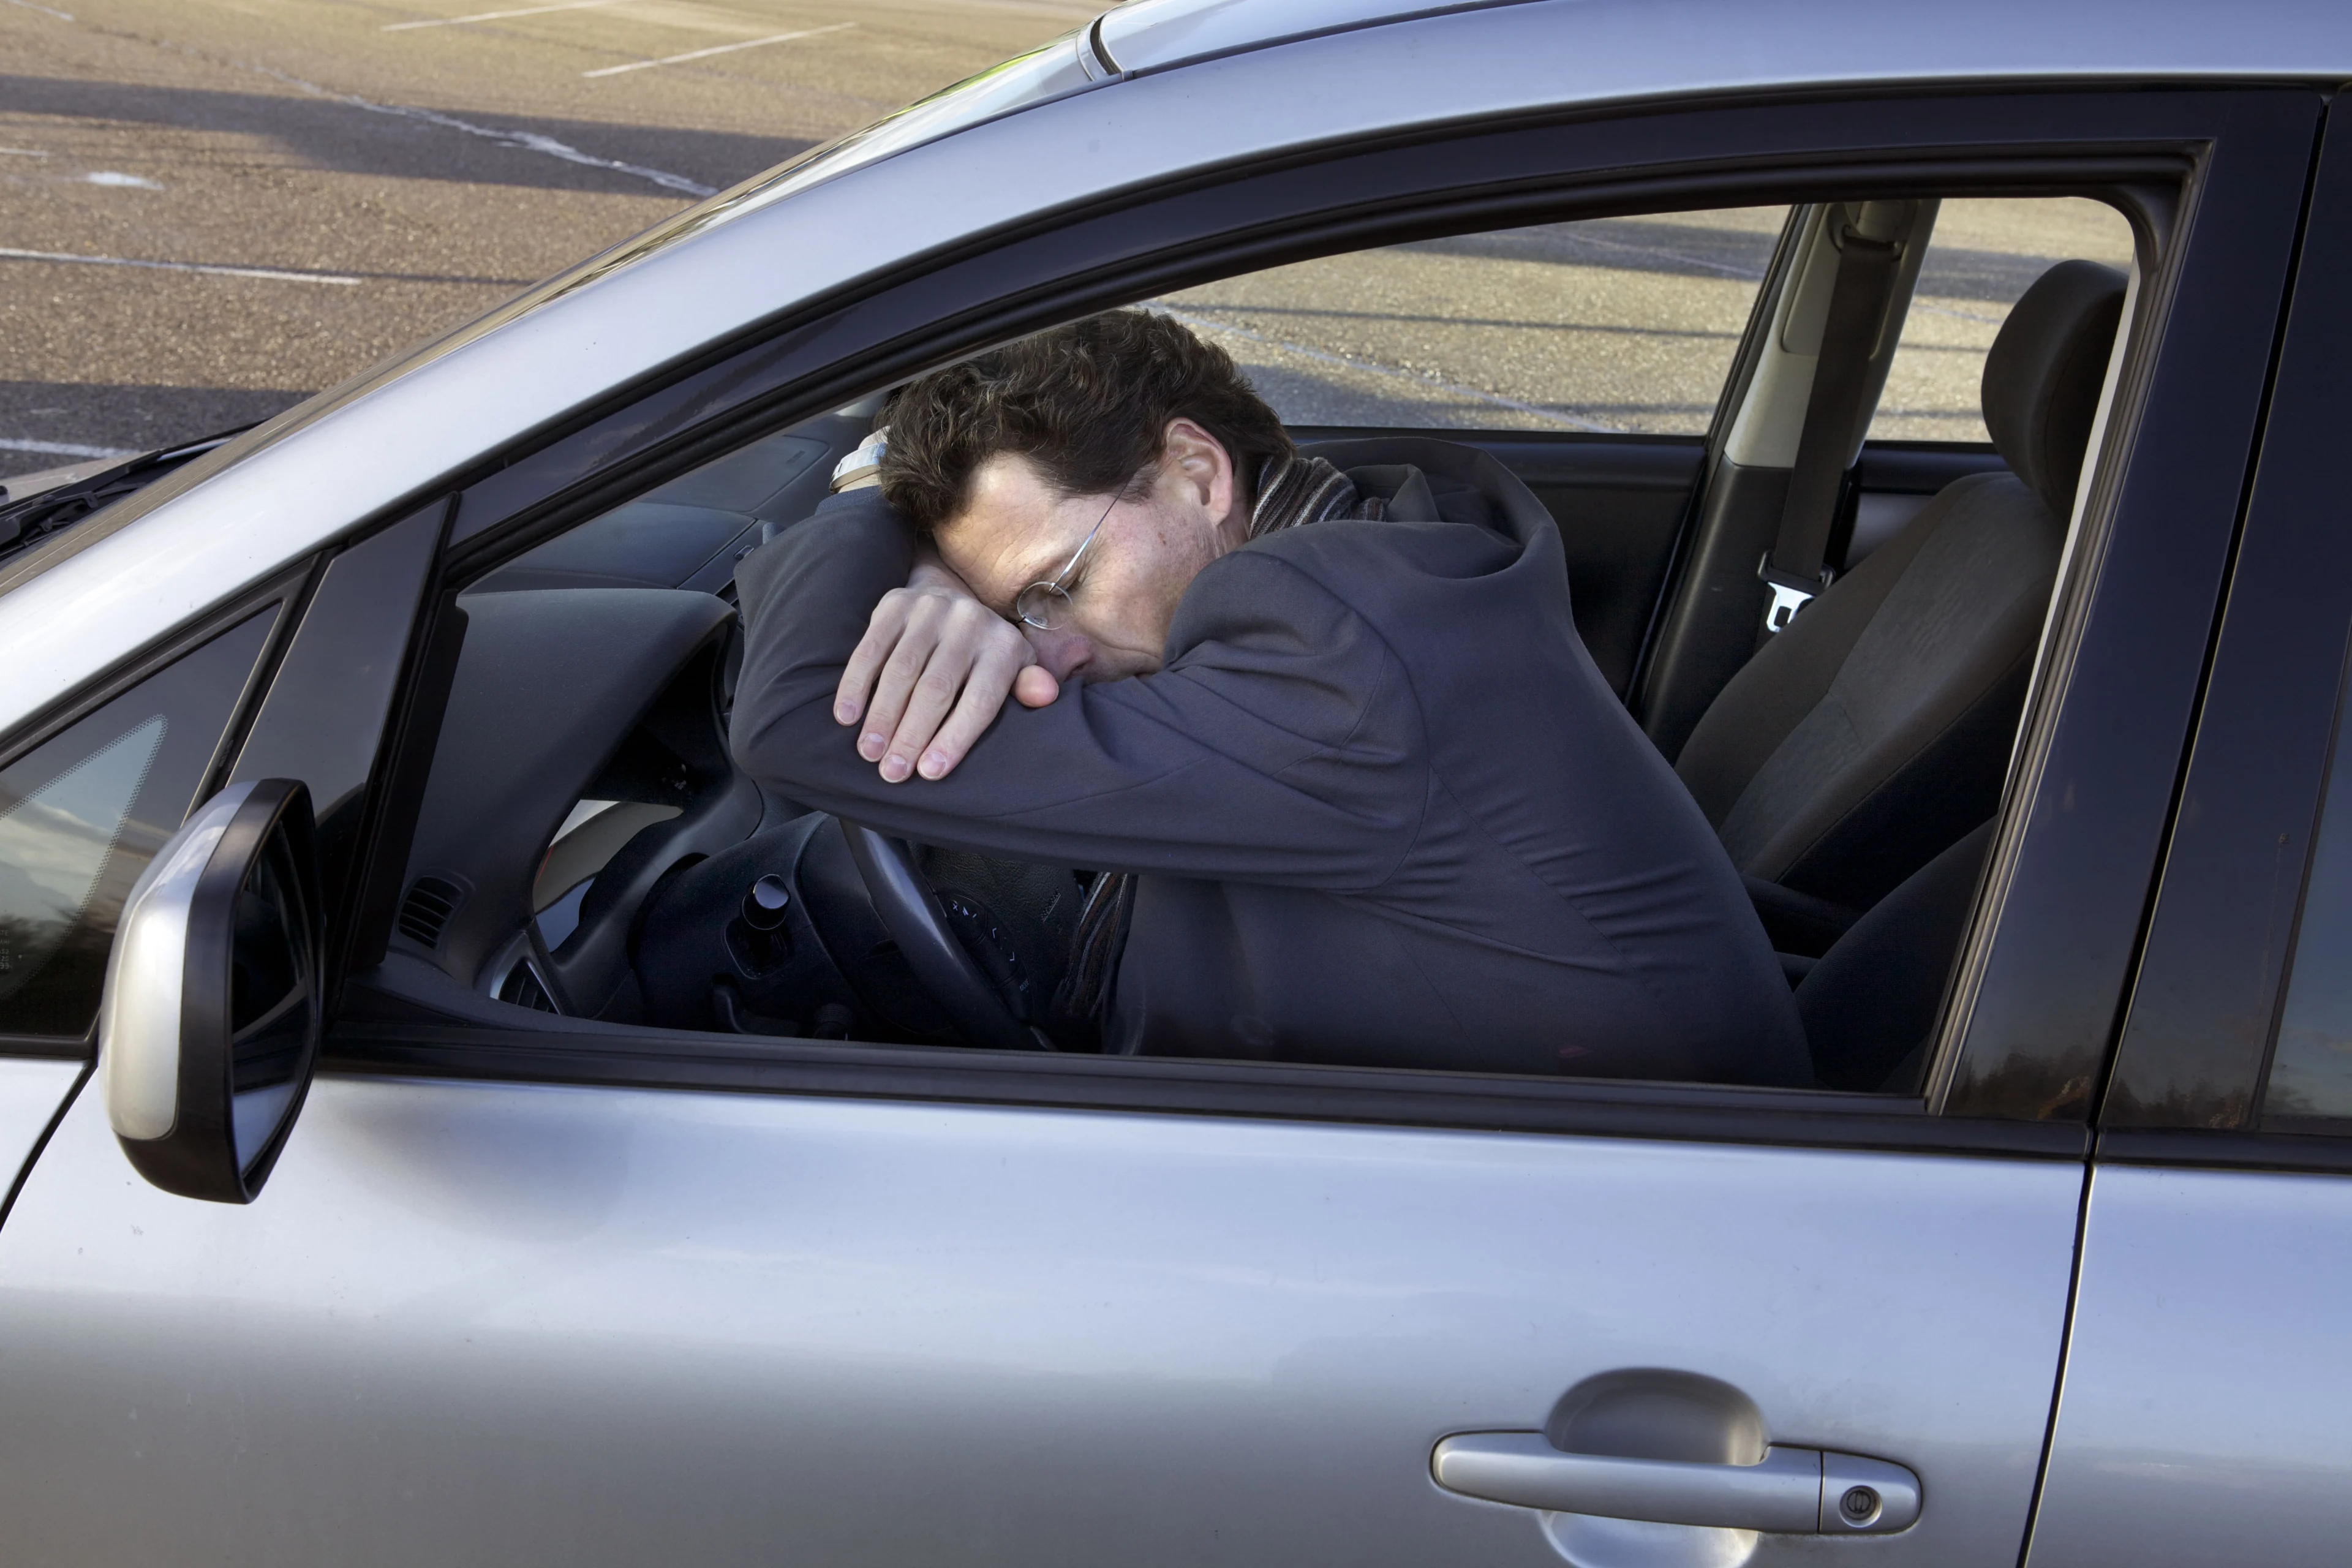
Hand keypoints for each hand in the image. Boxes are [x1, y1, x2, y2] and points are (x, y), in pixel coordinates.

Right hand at [833, 555, 1059, 781]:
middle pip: (937, 688)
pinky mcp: (895, 604)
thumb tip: (1046, 695)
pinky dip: (855, 684)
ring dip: (881, 716)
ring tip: (869, 753)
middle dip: (912, 734)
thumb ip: (1027, 686)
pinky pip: (870, 648)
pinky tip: (846, 716)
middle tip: (892, 773)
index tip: (929, 773)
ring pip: (901, 670)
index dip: (955, 738)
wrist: (952, 595)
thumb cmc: (982, 652)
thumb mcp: (1013, 670)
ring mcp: (930, 610)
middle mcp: (969, 623)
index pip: (980, 700)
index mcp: (1003, 646)